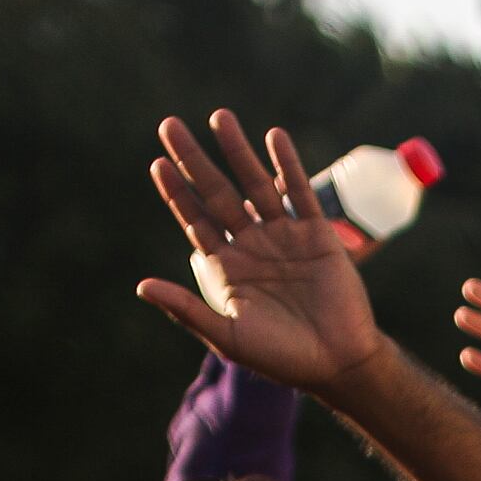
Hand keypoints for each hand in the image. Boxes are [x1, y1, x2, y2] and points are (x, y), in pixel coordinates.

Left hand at [133, 111, 390, 394]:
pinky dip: (287, 165)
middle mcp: (252, 245)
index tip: (157, 163)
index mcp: (227, 267)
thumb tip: (141, 286)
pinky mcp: (318, 234)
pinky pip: (299, 193)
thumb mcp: (228, 336)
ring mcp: (284, 236)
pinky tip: (274, 137)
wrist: (339, 363)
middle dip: (193, 160)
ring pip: (254, 185)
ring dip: (236, 151)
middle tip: (169, 125)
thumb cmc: (282, 357)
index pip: (194, 220)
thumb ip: (186, 309)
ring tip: (219, 117)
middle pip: (216, 193)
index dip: (176, 192)